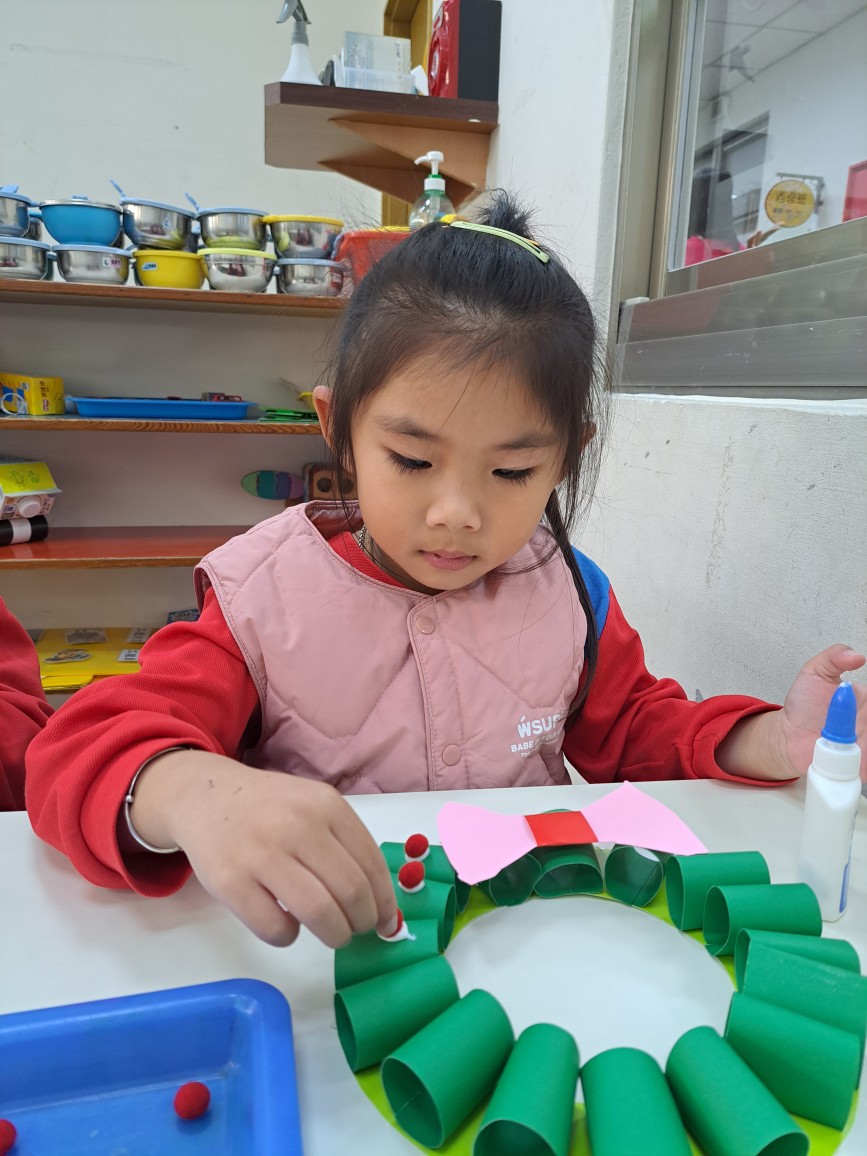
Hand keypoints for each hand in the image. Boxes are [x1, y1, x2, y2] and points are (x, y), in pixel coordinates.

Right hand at [129, 750, 398, 946]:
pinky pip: (275, 927)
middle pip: (350, 892)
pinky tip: (288, 926)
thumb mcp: (313, 807)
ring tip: (332, 934)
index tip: (388, 922)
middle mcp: (297, 826)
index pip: (371, 864)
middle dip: (362, 922)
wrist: (205, 797)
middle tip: (357, 930)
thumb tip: (382, 904)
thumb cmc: (270, 809)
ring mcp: (261, 853)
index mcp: (326, 806)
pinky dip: (289, 937)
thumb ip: (345, 845)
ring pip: (318, 912)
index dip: (386, 902)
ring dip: (334, 934)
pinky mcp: (230, 881)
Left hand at [777, 645, 866, 780]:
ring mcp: (866, 744)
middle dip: (865, 721)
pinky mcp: (861, 765)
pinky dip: (864, 763)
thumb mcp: (814, 672)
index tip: (863, 703)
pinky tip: (855, 756)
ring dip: (864, 741)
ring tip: (850, 739)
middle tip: (856, 722)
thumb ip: (834, 658)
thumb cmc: (804, 705)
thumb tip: (857, 656)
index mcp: (865, 699)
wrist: (788, 735)